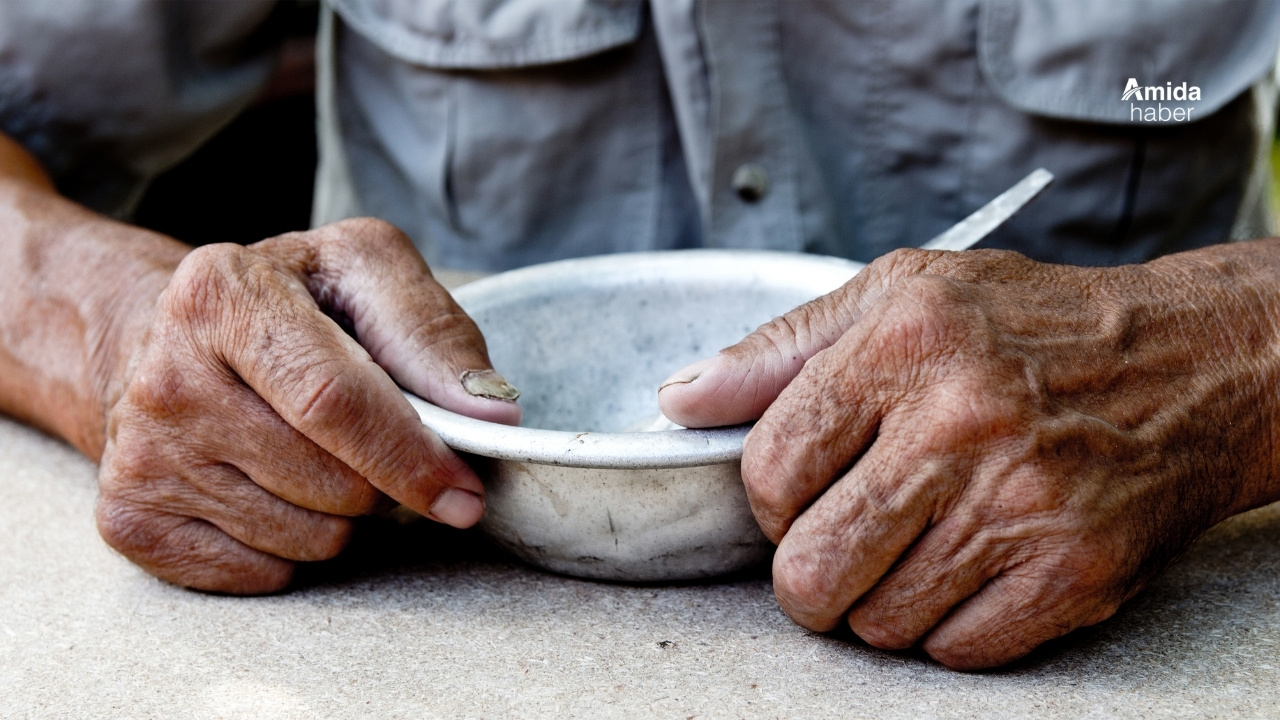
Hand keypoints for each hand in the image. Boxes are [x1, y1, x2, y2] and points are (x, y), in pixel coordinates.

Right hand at [95, 219, 520, 593]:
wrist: (166, 336)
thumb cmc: (288, 303)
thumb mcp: (363, 273)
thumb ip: (432, 333)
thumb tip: (491, 416)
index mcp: (224, 294)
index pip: (333, 401)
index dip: (411, 456)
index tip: (466, 492)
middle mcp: (166, 375)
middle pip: (331, 482)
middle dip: (386, 483)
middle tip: (377, 446)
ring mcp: (141, 453)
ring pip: (307, 537)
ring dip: (344, 514)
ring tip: (316, 454)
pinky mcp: (132, 517)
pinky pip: (266, 572)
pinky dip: (296, 545)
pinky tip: (273, 487)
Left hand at [659, 245, 1279, 668]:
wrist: (1188, 368)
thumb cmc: (1027, 327)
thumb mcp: (898, 294)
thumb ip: (781, 349)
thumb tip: (681, 400)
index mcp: (905, 343)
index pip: (769, 467)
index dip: (766, 498)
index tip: (797, 492)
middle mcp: (962, 424)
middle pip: (812, 568)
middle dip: (805, 574)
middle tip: (836, 543)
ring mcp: (1023, 507)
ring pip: (878, 623)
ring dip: (878, 599)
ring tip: (918, 542)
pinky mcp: (1074, 574)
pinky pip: (954, 651)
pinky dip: (946, 625)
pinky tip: (971, 566)